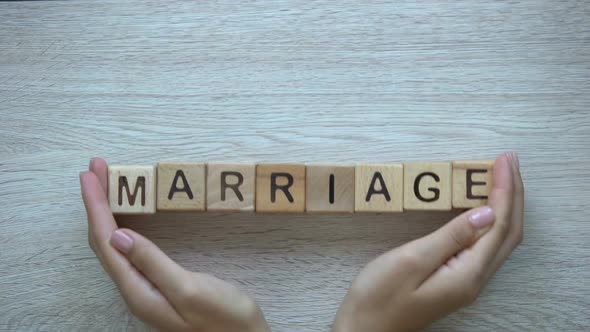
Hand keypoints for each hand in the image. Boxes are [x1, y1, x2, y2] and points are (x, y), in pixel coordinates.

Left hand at [80, 158, 270, 331]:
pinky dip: (122, 224)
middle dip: (97, 203)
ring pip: (114, 244)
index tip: (90, 175)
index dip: (96, 206)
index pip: (106, 241)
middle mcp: (135, 289)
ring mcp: (146, 287)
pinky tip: (125, 216)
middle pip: (104, 240)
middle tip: (95, 169)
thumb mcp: (190, 290)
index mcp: (139, 291)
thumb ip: (153, 263)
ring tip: (104, 185)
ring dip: (106, 212)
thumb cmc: (224, 318)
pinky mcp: (157, 283)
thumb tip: (120, 236)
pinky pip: (128, 249)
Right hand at [332, 152, 523, 331]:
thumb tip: (486, 213)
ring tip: (502, 177)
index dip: (504, 190)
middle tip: (509, 160)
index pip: (498, 225)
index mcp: (467, 274)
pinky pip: (484, 246)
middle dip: (512, 194)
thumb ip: (451, 237)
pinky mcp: (454, 280)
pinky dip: (490, 221)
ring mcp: (465, 282)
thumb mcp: (411, 260)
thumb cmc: (378, 298)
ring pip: (498, 240)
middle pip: (507, 232)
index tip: (502, 160)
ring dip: (505, 206)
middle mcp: (473, 280)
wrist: (363, 330)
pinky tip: (483, 208)